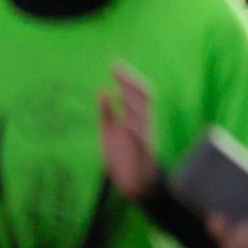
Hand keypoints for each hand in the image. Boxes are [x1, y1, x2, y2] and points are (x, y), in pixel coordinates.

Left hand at [99, 66, 157, 200]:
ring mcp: (144, 137)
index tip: (114, 64)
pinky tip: (125, 119)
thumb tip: (103, 90)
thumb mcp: (110, 130)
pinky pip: (141, 137)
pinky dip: (134, 126)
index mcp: (137, 117)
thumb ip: (107, 112)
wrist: (135, 183)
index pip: (137, 91)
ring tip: (122, 87)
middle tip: (117, 69)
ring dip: (133, 100)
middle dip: (130, 83)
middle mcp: (144, 123)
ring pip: (144, 113)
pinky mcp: (141, 153)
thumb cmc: (122, 155)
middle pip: (144, 97)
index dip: (127, 77)